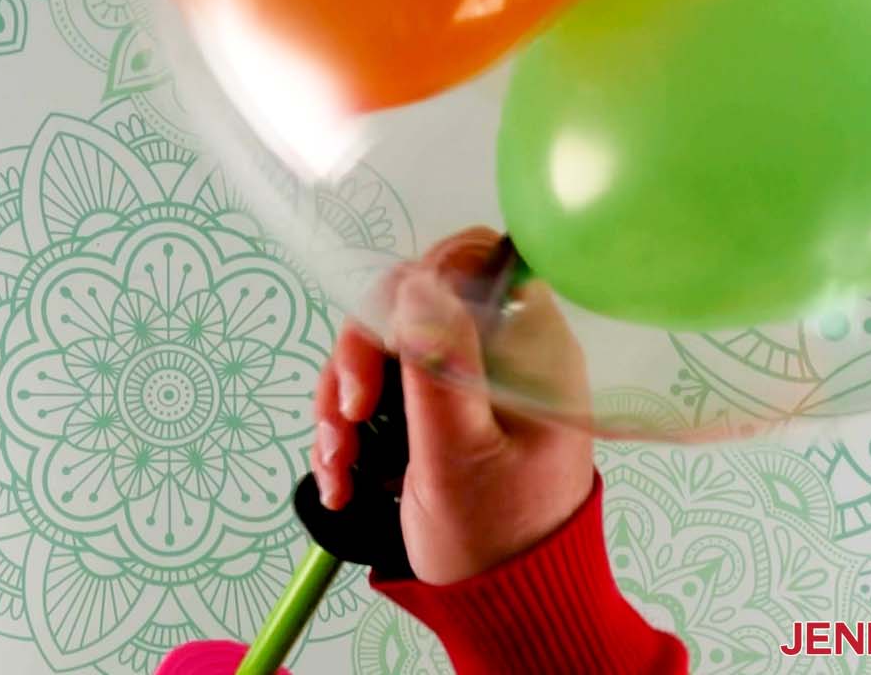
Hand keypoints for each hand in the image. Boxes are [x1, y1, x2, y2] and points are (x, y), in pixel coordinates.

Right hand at [310, 227, 594, 585]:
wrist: (503, 608)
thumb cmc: (499, 540)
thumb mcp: (460, 453)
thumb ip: (439, 365)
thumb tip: (417, 281)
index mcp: (528, 350)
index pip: (474, 262)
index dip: (416, 282)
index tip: (382, 339)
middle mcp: (498, 355)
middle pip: (409, 304)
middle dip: (361, 358)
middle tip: (350, 415)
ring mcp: (463, 384)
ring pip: (381, 350)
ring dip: (342, 402)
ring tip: (341, 464)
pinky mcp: (432, 414)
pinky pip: (375, 393)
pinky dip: (348, 430)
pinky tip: (343, 475)